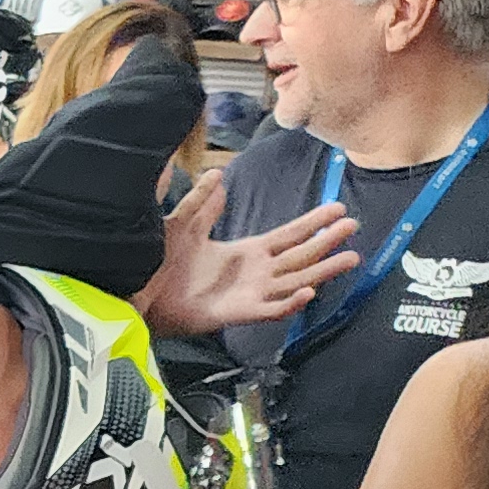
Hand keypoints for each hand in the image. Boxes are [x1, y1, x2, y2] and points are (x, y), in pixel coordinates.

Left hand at [143, 175, 357, 337]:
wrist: (134, 292)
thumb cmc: (158, 263)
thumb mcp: (182, 225)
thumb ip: (202, 203)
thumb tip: (217, 175)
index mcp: (245, 253)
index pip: (288, 236)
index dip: (312, 223)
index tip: (338, 209)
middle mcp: (254, 273)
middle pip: (300, 256)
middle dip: (327, 242)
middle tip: (354, 226)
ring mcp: (248, 294)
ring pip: (294, 281)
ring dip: (322, 271)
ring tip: (350, 258)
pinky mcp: (236, 313)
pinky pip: (269, 310)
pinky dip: (289, 303)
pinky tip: (308, 292)